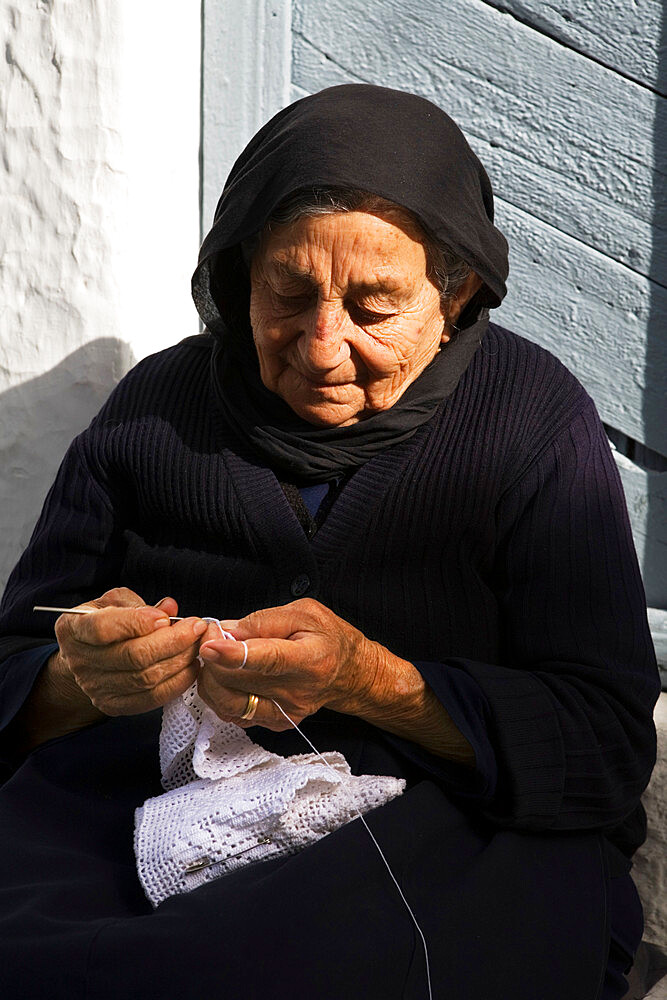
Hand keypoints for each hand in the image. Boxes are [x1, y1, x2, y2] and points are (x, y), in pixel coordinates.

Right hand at [53, 587, 206, 716]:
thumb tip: (169, 608)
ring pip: (146, 679)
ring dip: (180, 660)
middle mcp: (80, 661)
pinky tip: (191, 667)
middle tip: (196, 627)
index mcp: (74, 629)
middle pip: (133, 656)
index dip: (138, 622)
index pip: (103, 628)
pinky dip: (177, 683)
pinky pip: (152, 698)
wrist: (88, 657)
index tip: (165, 617)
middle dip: (173, 640)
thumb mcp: (114, 602)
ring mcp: (96, 687)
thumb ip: (139, 603)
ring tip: (197, 644)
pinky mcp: (113, 705)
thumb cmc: (105, 622)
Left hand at [197, 598, 475, 763]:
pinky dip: (219, 695)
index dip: (234, 654)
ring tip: (214, 656)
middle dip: (213, 657)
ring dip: (211, 678)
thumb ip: (267, 620)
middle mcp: (297, 691)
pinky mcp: (276, 723)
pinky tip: (224, 676)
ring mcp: (286, 712)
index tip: (209, 645)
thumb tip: (231, 631)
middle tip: (211, 634)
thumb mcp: (305, 612)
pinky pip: (234, 714)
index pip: (267, 660)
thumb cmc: (327, 637)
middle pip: (240, 681)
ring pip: (230, 703)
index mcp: (308, 658)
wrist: (349, 673)